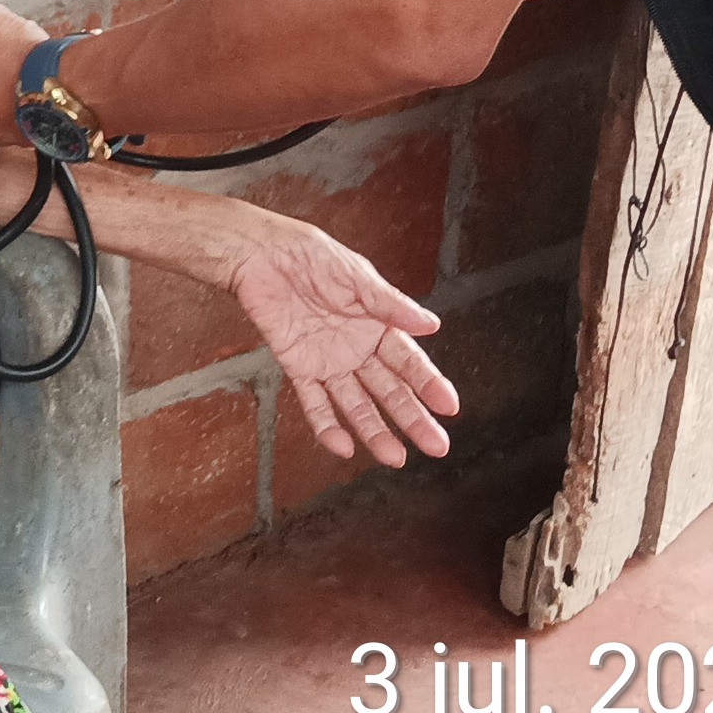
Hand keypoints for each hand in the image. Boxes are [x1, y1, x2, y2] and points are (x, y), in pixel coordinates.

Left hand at [227, 216, 458, 468]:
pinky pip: (314, 403)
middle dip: (413, 418)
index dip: (430, 384)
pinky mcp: (298, 367)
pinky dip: (326, 426)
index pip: (410, 361)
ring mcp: (329, 362)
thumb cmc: (312, 257)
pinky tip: (342, 446)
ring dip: (374, 431)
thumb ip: (391, 305)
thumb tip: (432, 324)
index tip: (450, 407)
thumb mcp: (357, 277)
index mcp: (377, 326)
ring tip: (395, 458)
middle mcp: (357, 349)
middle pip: (390, 390)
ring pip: (356, 405)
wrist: (262, 255)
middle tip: (437, 446)